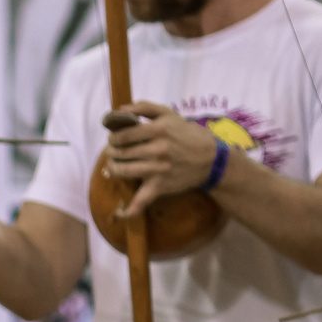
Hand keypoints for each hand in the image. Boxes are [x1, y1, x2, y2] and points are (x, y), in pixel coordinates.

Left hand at [101, 100, 222, 216]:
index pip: (121, 136)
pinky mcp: (161, 186)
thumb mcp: (169, 114)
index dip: (112, 138)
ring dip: (112, 169)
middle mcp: (157, 150)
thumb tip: (119, 109)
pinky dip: (130, 209)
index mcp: (158, 130)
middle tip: (113, 152)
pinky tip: (120, 214)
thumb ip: (144, 107)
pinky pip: (142, 200)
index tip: (114, 140)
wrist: (211, 159)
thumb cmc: (187, 135)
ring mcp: (158, 169)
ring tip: (114, 166)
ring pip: (122, 171)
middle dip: (110, 152)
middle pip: (119, 153)